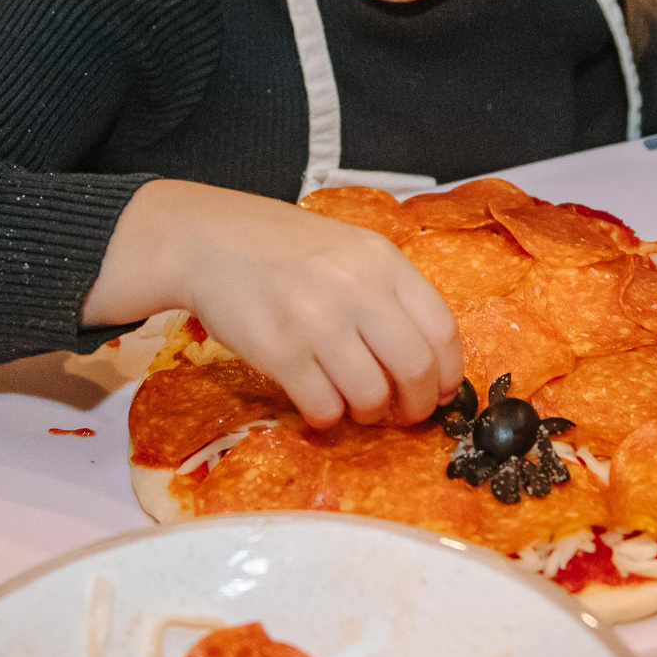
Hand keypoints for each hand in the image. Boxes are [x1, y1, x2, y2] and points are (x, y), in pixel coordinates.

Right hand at [87, 180, 465, 429]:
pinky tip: (318, 402)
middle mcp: (355, 287)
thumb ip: (387, 293)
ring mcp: (316, 320)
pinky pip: (323, 406)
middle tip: (403, 413)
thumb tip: (429, 361)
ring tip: (355, 406)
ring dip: (368, 413)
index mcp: (381, 261)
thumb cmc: (282, 250)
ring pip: (371, 395)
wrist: (207, 241)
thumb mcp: (347, 250)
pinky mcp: (278, 350)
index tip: (442, 391)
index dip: (450, 373)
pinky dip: (327, 416)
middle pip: (416, 368)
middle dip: (417, 405)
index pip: (442, 329)